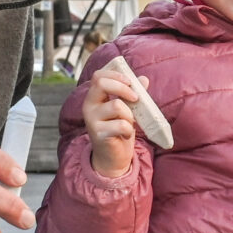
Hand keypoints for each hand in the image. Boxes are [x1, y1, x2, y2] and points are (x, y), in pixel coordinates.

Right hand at [82, 53, 147, 177]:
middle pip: (102, 84)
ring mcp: (91, 120)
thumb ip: (133, 94)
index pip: (98, 76)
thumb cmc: (119, 130)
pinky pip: (121, 124)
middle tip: (136, 98)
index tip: (130, 82)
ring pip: (116, 106)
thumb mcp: (127, 109)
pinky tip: (125, 135)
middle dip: (123, 89)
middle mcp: (89, 106)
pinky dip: (129, 129)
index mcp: (94, 97)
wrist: (113, 157)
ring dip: (129, 115)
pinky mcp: (98, 133)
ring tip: (128, 124)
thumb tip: (144, 79)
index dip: (115, 75)